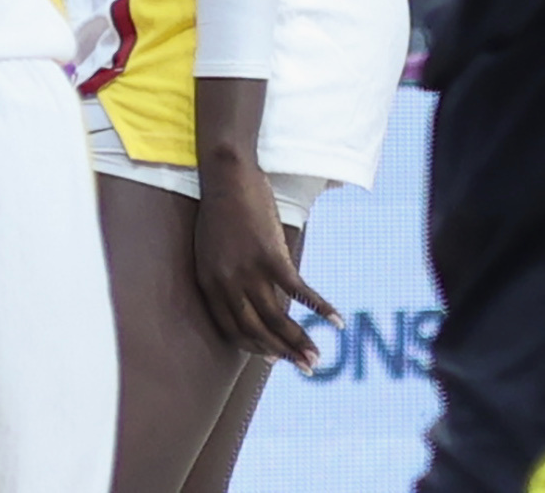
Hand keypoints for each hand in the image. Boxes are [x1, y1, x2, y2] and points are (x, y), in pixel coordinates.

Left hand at [191, 159, 333, 367]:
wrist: (226, 176)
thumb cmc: (220, 211)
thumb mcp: (211, 251)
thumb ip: (225, 278)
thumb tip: (248, 299)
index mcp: (209, 284)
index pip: (232, 330)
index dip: (254, 347)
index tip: (272, 357)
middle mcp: (227, 284)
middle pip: (255, 331)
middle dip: (280, 354)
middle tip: (303, 367)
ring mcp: (249, 271)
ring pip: (276, 319)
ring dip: (299, 342)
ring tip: (316, 358)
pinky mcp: (271, 256)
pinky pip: (298, 291)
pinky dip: (319, 308)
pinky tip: (335, 321)